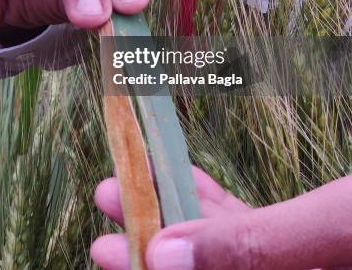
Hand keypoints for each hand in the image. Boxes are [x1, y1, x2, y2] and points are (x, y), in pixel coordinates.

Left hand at [91, 167, 351, 269]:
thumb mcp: (334, 232)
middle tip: (108, 198)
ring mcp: (294, 264)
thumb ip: (255, 248)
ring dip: (176, 212)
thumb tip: (165, 258)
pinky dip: (215, 203)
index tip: (106, 247)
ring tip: (134, 177)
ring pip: (224, 249)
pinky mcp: (307, 243)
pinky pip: (251, 229)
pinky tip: (188, 175)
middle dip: (151, 238)